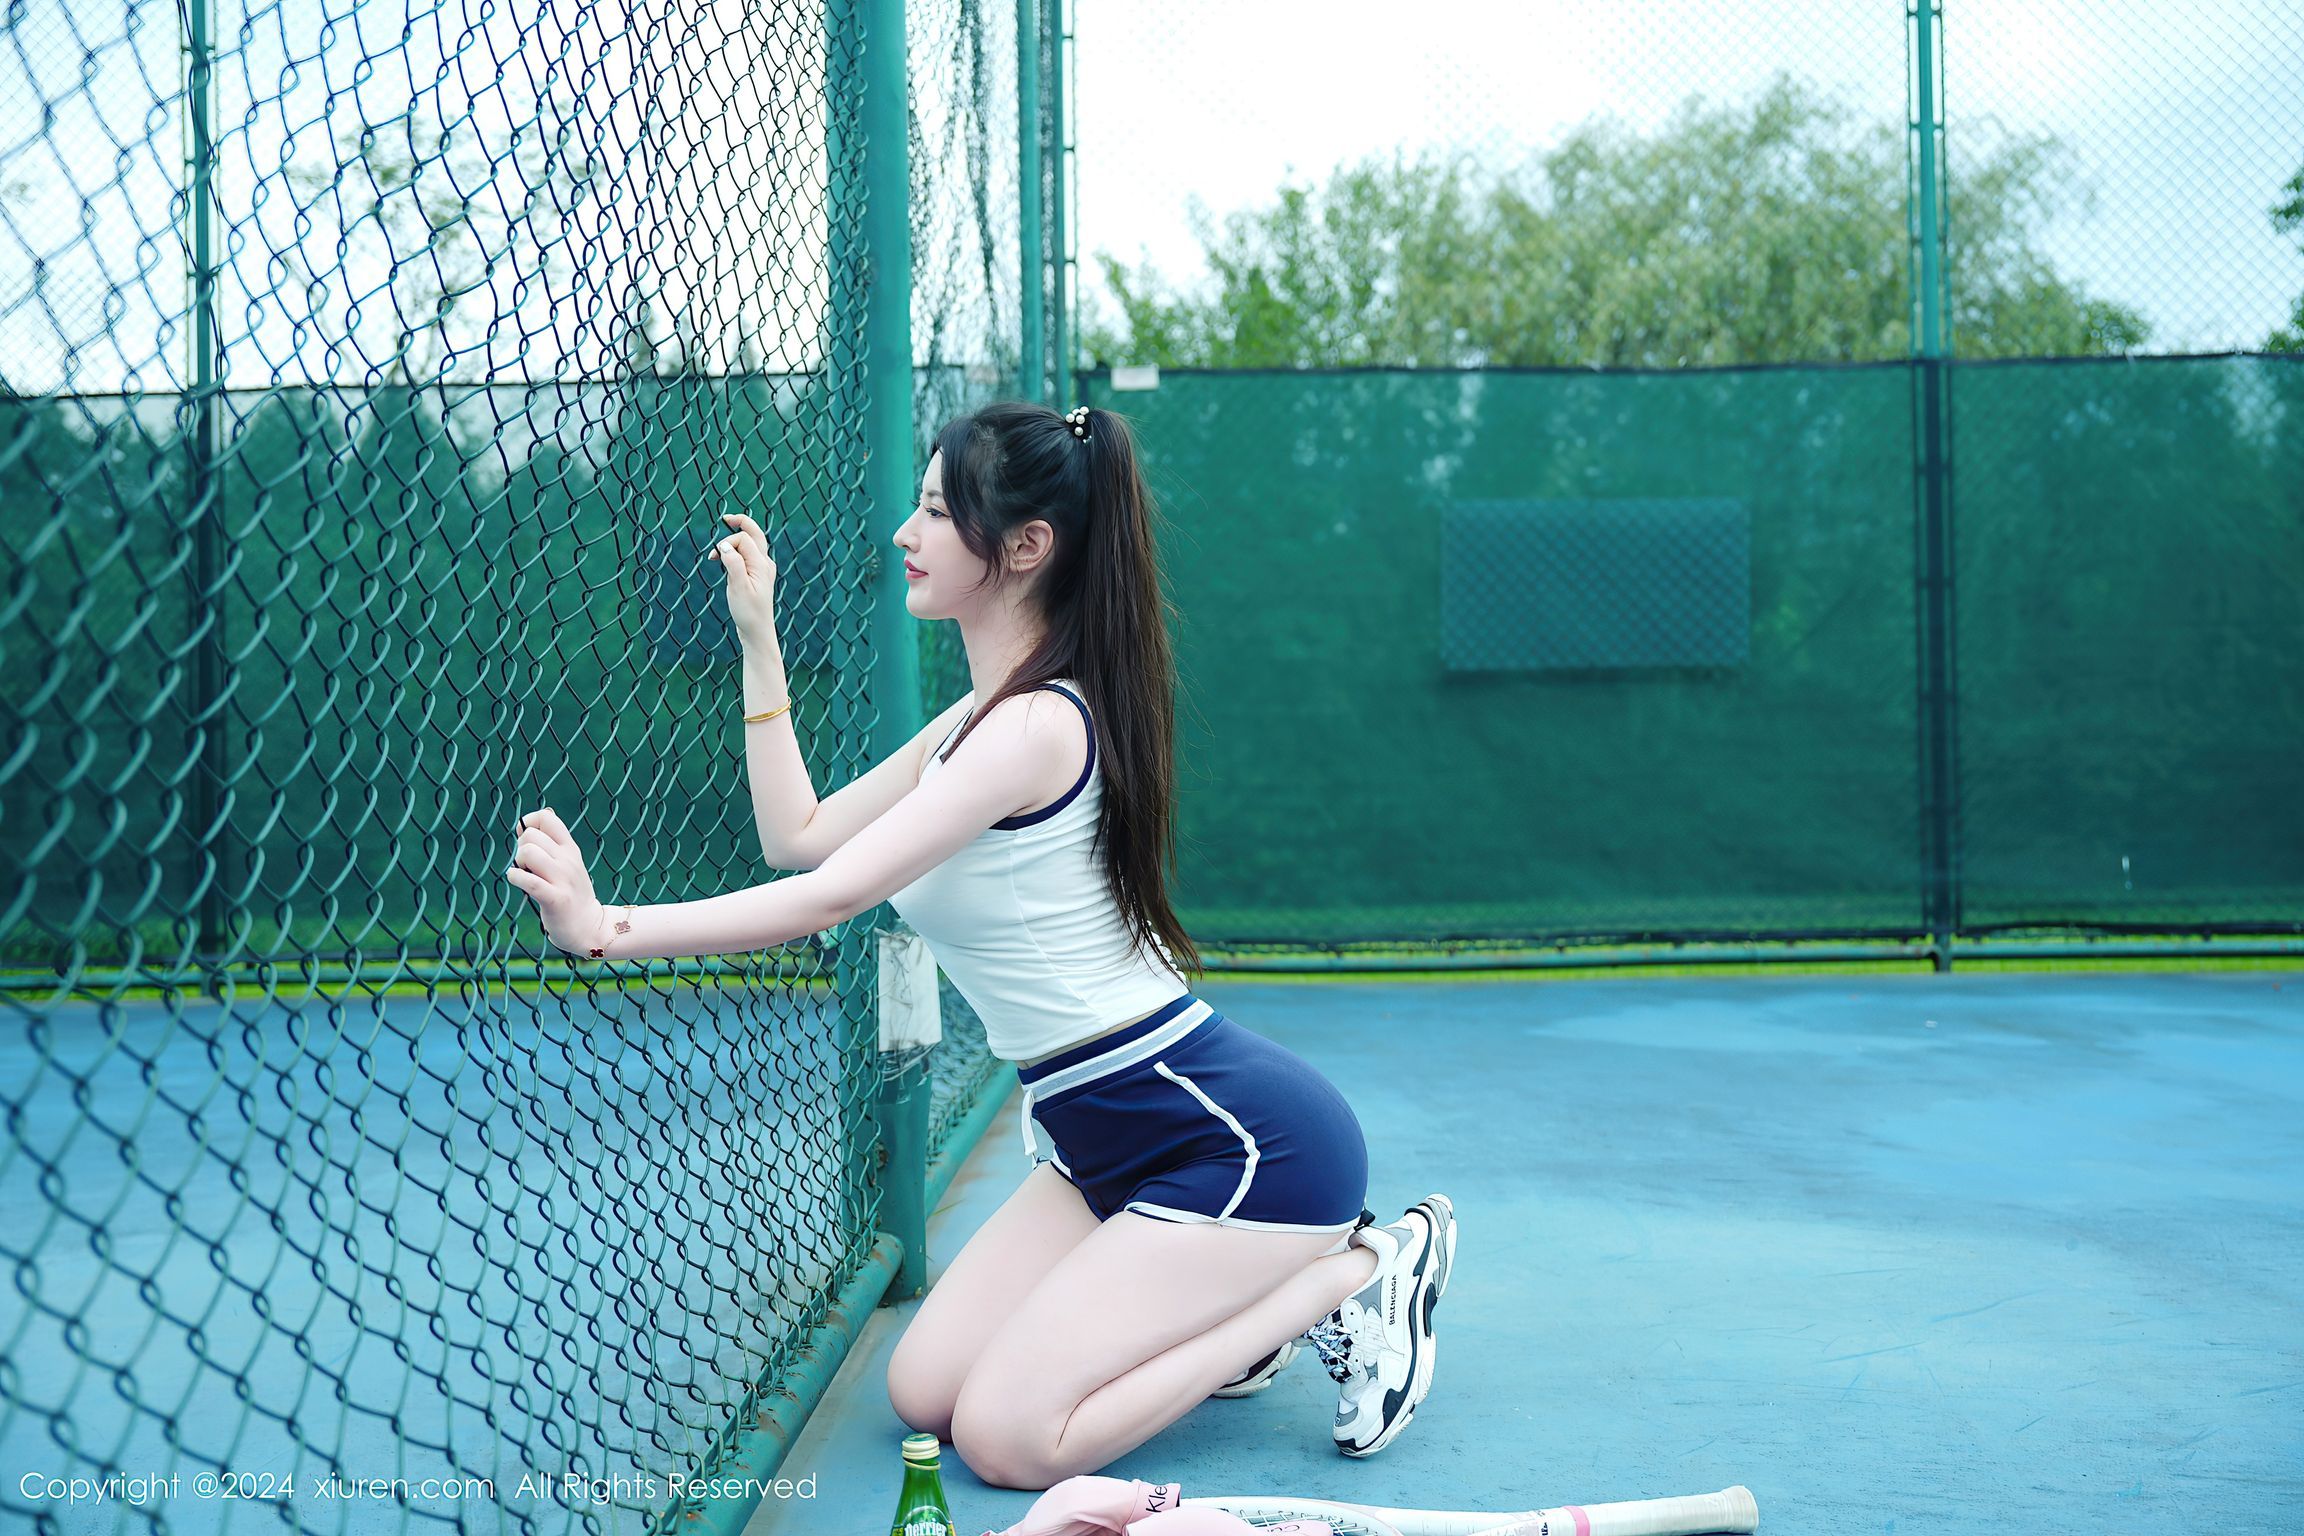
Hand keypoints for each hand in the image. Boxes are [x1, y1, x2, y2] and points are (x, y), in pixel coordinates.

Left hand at [503, 806, 605, 955]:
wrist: (589, 927)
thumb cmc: (571, 894)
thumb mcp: (568, 863)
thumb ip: (551, 843)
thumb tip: (530, 820)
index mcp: (570, 849)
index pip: (546, 818)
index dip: (528, 823)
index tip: (526, 839)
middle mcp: (568, 860)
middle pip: (530, 836)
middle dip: (520, 848)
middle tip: (527, 866)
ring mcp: (563, 879)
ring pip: (528, 853)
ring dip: (518, 863)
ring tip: (525, 875)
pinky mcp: (555, 899)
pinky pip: (528, 881)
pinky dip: (515, 878)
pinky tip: (518, 882)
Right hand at [710, 513, 778, 646]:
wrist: (757, 633)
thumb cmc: (748, 612)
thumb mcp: (738, 587)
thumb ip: (733, 563)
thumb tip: (724, 544)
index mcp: (762, 564)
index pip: (743, 539)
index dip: (726, 542)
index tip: (713, 557)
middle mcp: (765, 563)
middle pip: (755, 533)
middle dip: (741, 523)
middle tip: (726, 517)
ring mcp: (763, 569)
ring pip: (751, 544)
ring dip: (734, 542)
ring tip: (716, 555)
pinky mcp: (758, 576)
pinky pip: (748, 556)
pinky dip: (736, 553)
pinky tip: (725, 561)